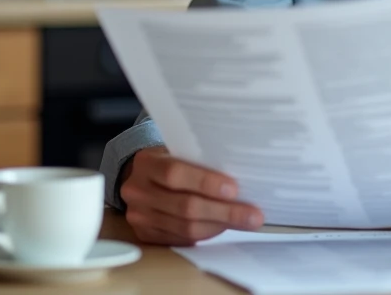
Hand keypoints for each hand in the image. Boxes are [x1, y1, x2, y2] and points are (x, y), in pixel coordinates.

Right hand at [119, 147, 263, 244]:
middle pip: (184, 207)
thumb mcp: (177, 151)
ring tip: (245, 223)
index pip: (174, 174)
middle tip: (253, 216)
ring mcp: (139, 216)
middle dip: (224, 212)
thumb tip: (241, 177)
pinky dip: (205, 235)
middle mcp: (137, 191)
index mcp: (146, 163)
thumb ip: (199, 161)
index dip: (206, 183)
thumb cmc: (168, 161)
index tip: (234, 189)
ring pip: (185, 228)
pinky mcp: (146, 235)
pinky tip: (223, 227)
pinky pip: (181, 240)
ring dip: (219, 226)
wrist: (139, 179)